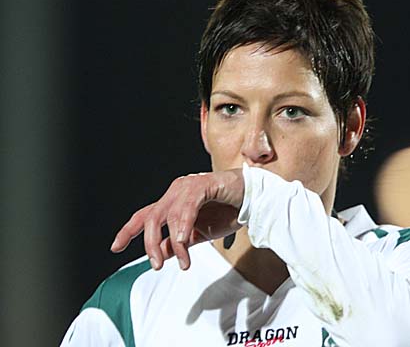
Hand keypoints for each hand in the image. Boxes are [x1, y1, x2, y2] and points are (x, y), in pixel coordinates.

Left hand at [110, 169, 243, 269]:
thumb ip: (178, 243)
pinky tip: (184, 240)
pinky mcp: (202, 185)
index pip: (144, 216)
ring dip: (175, 243)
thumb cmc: (227, 212)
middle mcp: (176, 191)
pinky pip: (187, 207)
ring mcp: (188, 186)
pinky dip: (184, 225)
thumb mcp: (198, 234)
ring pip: (168, 215)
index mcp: (172, 202)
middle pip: (151, 218)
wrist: (252, 200)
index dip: (128, 231)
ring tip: (184, 261)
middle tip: (157, 265)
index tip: (116, 247)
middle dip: (150, 244)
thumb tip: (160, 255)